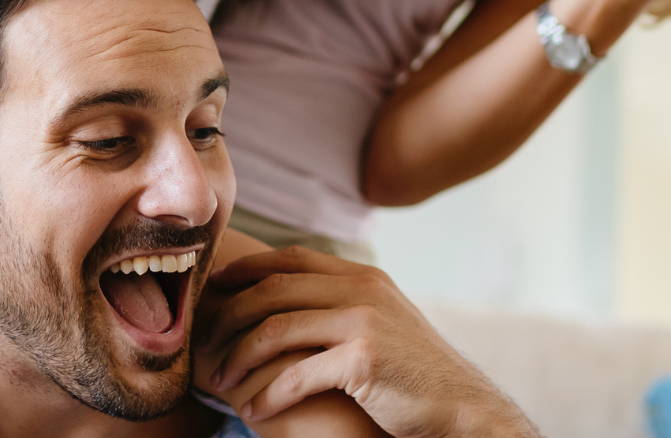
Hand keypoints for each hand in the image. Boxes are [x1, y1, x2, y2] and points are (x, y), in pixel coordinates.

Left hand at [202, 248, 537, 437]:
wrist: (465, 408)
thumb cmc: (416, 373)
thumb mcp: (383, 320)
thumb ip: (344, 302)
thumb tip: (295, 298)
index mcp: (361, 275)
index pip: (291, 259)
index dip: (248, 269)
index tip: (216, 287)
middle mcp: (360, 287)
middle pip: (275, 289)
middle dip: (232, 314)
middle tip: (205, 341)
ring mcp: (362, 319)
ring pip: (278, 328)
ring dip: (241, 357)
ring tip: (221, 383)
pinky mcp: (364, 357)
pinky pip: (298, 372)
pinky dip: (269, 392)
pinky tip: (253, 411)